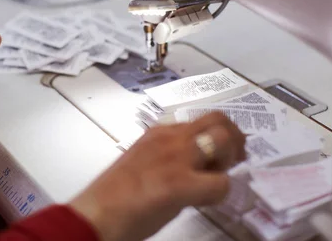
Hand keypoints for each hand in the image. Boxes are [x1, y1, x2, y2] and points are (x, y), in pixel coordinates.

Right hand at [69, 113, 246, 240]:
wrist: (96, 213)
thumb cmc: (113, 195)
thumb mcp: (141, 162)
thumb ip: (166, 156)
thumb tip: (192, 165)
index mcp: (158, 133)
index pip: (200, 119)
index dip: (218, 133)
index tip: (222, 151)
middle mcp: (169, 138)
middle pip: (218, 120)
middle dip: (234, 137)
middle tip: (236, 159)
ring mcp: (176, 158)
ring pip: (224, 140)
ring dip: (230, 159)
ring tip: (220, 178)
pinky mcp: (180, 183)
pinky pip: (220, 183)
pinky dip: (220, 194)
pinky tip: (203, 201)